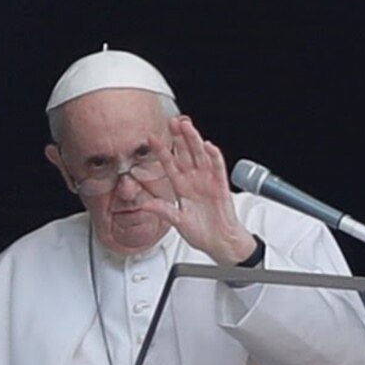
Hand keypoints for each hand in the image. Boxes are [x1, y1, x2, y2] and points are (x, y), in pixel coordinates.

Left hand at [140, 117, 256, 264]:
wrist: (221, 243)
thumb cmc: (202, 232)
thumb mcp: (177, 221)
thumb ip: (162, 210)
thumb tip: (143, 204)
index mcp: (182, 187)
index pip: (169, 164)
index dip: (161, 151)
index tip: (151, 139)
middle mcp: (194, 180)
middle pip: (185, 154)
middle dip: (178, 138)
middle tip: (172, 122)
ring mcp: (208, 181)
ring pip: (200, 155)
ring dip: (194, 141)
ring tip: (187, 127)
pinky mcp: (221, 185)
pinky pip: (218, 167)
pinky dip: (214, 156)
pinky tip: (208, 146)